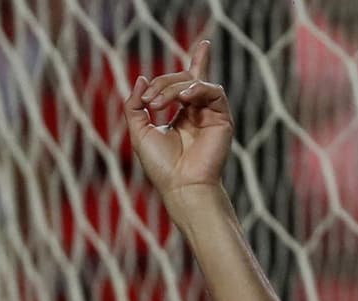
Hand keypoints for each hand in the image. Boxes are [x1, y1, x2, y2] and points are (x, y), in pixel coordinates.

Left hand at [124, 41, 233, 200]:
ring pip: (193, 83)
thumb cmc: (161, 167)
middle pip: (182, 79)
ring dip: (173, 88)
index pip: (187, 82)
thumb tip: (141, 79)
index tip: (191, 57)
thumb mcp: (139, 132)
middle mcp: (198, 112)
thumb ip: (135, 106)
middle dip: (162, 85)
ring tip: (157, 106)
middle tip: (149, 104)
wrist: (181, 187)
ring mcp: (211, 114)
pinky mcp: (222, 119)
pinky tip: (183, 99)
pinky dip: (196, 89)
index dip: (197, 62)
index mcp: (183, 115)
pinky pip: (212, 91)